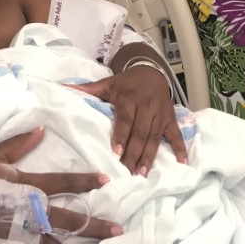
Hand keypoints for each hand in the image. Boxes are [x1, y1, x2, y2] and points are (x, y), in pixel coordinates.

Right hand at [0, 128, 122, 239]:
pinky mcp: (12, 242)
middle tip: (117, 228)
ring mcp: (21, 230)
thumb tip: (42, 130)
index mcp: (26, 185)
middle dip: (93, 223)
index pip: (62, 182)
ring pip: (57, 239)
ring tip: (102, 243)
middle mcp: (28, 210)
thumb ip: (19, 144)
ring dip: (79, 241)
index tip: (105, 180)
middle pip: (67, 218)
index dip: (84, 181)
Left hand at [69, 67, 186, 175]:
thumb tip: (63, 89)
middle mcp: (146, 106)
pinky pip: (176, 134)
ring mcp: (160, 114)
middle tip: (126, 172)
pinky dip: (180, 148)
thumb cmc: (126, 83)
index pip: (125, 119)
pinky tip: (181, 163)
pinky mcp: (170, 119)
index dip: (121, 135)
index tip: (116, 152)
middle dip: (133, 153)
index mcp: (130, 98)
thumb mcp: (107, 83)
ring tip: (142, 173)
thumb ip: (87, 89)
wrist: (151, 71)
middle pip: (139, 132)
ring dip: (149, 156)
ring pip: (154, 137)